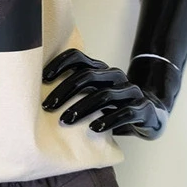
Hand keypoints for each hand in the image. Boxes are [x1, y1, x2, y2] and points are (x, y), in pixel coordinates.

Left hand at [41, 48, 168, 139]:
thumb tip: (36, 94)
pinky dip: (108, 121)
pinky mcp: (142, 109)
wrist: (150, 115)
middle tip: (47, 107)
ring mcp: (130, 91)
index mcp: (101, 69)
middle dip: (64, 90)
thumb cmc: (112, 106)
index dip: (59, 64)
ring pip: (104, 95)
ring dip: (81, 107)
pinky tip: (93, 129)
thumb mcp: (93, 94)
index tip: (42, 79)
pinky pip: (124, 113)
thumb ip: (74, 90)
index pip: (77, 57)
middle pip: (87, 76)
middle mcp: (115, 76)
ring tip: (65, 121)